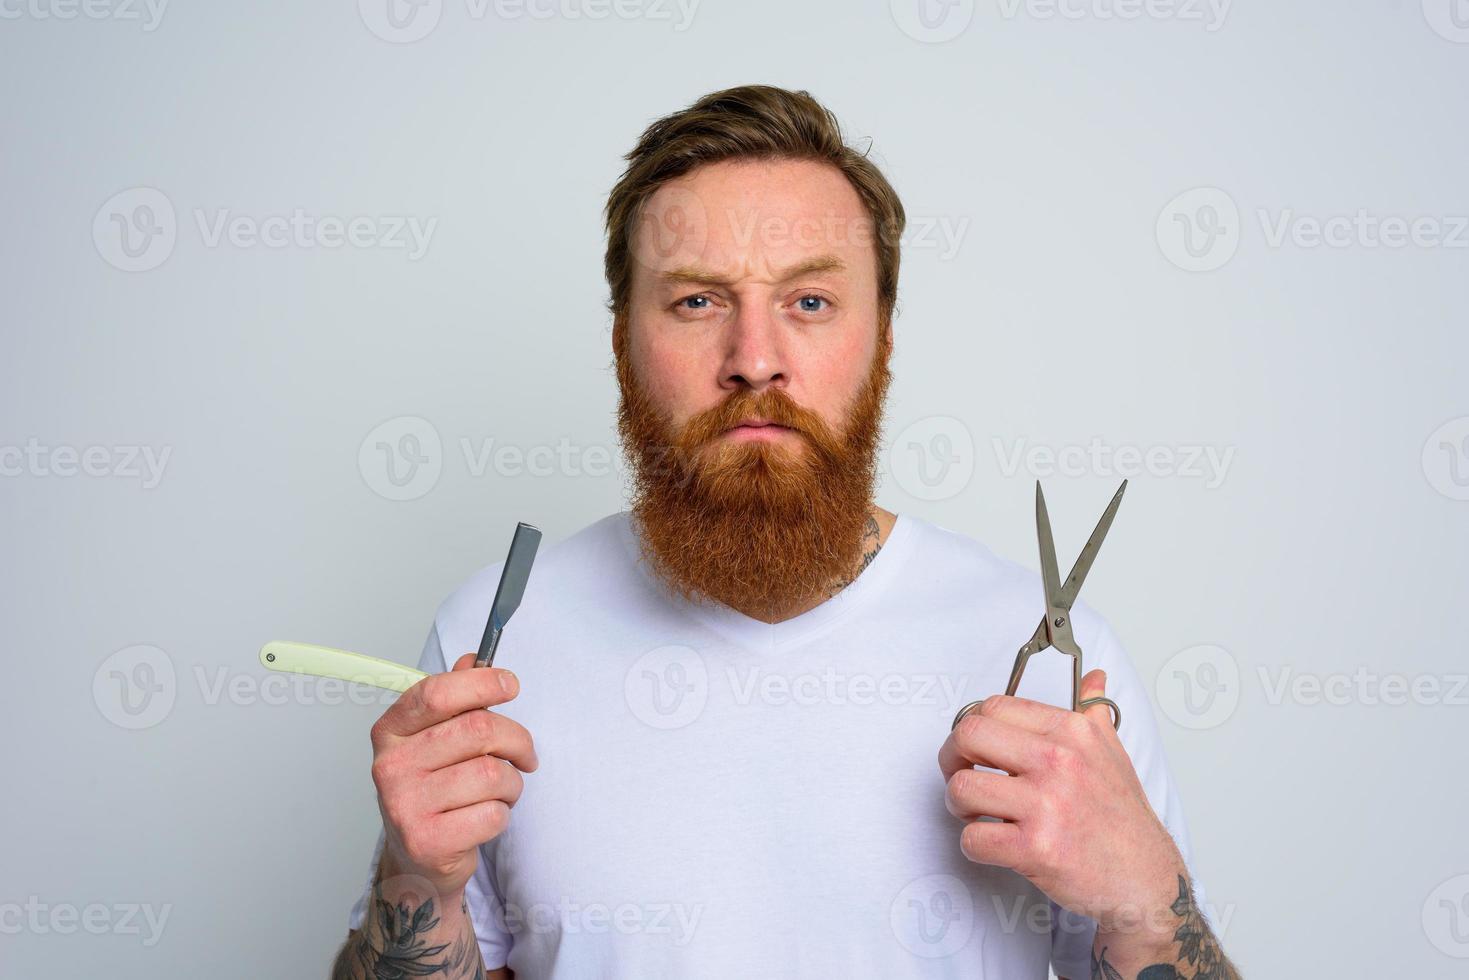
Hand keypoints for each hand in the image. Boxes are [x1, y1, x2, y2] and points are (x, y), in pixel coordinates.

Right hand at [370, 652, 539, 900]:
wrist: (418, 861)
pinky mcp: (426, 841)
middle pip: (478, 730)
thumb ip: (455, 699)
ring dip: (511, 783)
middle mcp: (391, 766)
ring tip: (501, 791)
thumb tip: (473, 659)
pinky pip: (492, 814)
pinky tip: (486, 817)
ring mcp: (405, 805)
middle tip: (525, 754)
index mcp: (391, 731)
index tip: (511, 685)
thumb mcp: (436, 739)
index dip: (482, 683)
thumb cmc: (434, 791)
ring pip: (492, 774)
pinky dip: (502, 814)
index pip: (437, 693)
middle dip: (517, 740)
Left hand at [938, 669, 1185, 940]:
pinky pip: (973, 839)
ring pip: (962, 788)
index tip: (974, 746)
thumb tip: (1094, 677)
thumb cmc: (1122, 820)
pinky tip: (994, 843)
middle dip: (953, 758)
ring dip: (959, 805)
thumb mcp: (1113, 754)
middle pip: (967, 736)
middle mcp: (1058, 761)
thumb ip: (1093, 713)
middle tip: (963, 775)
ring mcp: (1046, 804)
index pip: (994, 706)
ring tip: (978, 813)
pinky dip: (974, 845)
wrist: (1144, 879)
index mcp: (1072, 732)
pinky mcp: (1035, 848)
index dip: (972, 725)